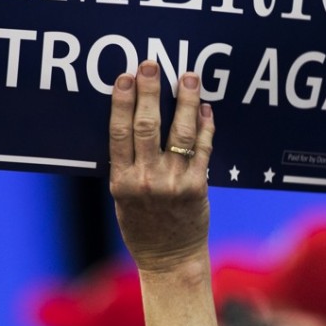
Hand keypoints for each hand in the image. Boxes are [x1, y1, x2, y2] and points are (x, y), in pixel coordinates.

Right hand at [109, 60, 214, 273]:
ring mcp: (174, 183)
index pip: (119, 133)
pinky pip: (204, 149)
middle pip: (147, 127)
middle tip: (151, 65)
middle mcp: (147, 181)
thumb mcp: (122, 197)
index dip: (121, 102)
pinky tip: (205, 107)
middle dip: (149, 92)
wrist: (169, 260)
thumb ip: (125, 163)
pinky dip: (206, 126)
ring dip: (185, 101)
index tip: (124, 77)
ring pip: (181, 133)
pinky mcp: (198, 187)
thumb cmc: (142, 226)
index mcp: (122, 182)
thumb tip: (130, 119)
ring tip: (188, 76)